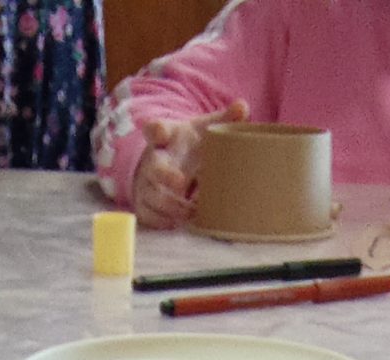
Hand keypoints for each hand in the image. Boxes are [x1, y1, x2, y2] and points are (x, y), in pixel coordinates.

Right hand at [134, 97, 246, 230]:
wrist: (168, 168)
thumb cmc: (190, 147)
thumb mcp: (203, 130)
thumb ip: (223, 119)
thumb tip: (243, 107)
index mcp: (167, 138)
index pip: (156, 129)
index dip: (156, 130)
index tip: (159, 132)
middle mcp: (154, 161)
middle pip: (153, 167)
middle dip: (165, 175)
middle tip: (182, 181)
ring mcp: (147, 184)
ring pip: (151, 196)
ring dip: (170, 205)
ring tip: (191, 210)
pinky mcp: (146, 206)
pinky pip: (148, 216)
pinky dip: (164, 221)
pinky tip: (181, 222)